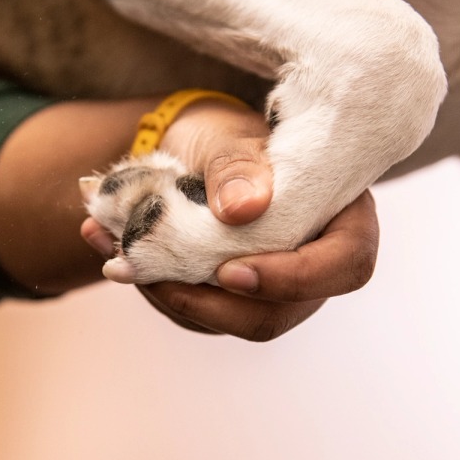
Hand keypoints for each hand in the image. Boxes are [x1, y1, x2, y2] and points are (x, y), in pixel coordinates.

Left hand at [81, 98, 378, 340]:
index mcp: (341, 220)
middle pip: (279, 313)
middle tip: (154, 276)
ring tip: (115, 254)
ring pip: (228, 321)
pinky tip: (113, 253)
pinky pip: (195, 312)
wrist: (192, 154)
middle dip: (211, 303)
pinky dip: (152, 287)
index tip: (231, 271)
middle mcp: (313, 266)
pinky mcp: (227, 304)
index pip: (346, 265)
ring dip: (168, 294)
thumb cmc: (228, 139)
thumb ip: (237, 167)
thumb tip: (241, 209)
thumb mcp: (231, 139)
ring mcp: (271, 292)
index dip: (294, 278)